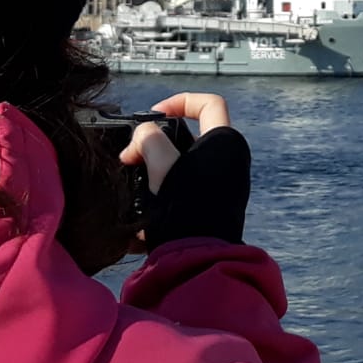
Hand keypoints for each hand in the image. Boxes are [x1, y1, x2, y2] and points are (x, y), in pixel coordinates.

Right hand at [118, 92, 250, 249]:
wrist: (198, 261)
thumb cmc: (185, 209)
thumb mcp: (161, 166)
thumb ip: (148, 140)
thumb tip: (140, 140)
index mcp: (225, 143)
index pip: (209, 104)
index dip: (181, 101)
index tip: (155, 114)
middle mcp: (230, 161)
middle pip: (190, 138)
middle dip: (157, 145)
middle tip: (134, 157)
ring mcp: (224, 186)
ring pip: (183, 167)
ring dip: (155, 173)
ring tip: (132, 186)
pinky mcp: (213, 207)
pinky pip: (184, 192)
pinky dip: (162, 196)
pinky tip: (141, 213)